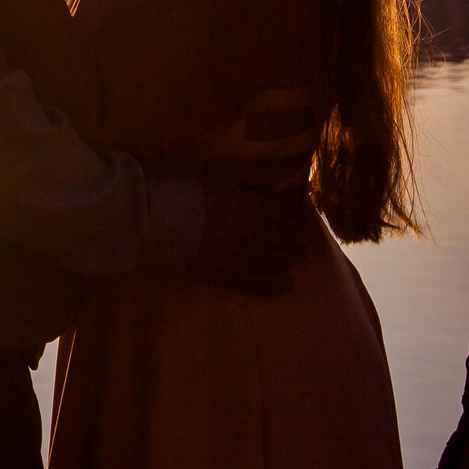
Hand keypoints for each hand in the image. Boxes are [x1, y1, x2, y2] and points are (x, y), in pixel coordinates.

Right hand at [189, 179, 316, 294]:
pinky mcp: (237, 278)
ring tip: (300, 251)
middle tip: (300, 223)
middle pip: (290, 231)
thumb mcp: (220, 182)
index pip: (287, 204)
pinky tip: (289, 282)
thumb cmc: (190, 197)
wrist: (169, 227)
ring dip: (296, 253)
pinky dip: (280, 284)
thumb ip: (244, 188)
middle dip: (299, 225)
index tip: (299, 198)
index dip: (296, 201)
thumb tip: (261, 190)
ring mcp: (251, 259)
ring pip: (285, 258)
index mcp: (256, 208)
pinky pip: (265, 285)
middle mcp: (260, 234)